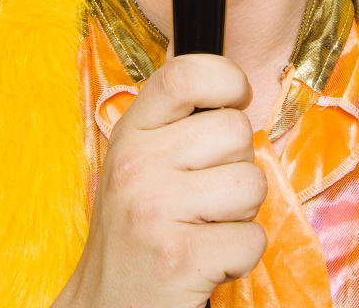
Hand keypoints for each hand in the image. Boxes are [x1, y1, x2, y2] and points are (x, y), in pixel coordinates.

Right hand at [51, 51, 267, 307]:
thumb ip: (177, 123)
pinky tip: (209, 258)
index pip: (186, 74)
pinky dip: (242, 255)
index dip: (226, 79)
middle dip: (239, 164)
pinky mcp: (180, 257)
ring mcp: (155, 209)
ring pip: (253, 183)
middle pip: (236, 130)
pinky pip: (253, 238)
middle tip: (209, 193)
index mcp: (130, 133)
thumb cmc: (137, 230)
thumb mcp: (140, 162)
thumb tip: (236, 89)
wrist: (105, 307)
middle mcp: (136, 164)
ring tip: (207, 225)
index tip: (235, 100)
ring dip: (243, 212)